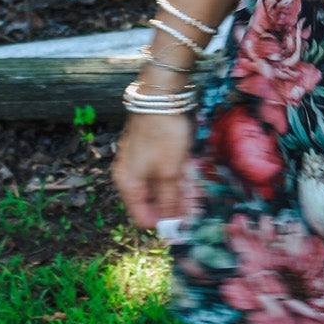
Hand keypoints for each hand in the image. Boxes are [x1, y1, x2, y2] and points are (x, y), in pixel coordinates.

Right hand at [112, 111, 193, 231]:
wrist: (160, 96)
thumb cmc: (162, 136)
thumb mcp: (169, 172)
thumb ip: (169, 201)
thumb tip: (170, 227)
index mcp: (128, 185)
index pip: (142, 218)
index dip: (163, 224)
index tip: (185, 224)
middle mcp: (129, 176)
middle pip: (151, 202)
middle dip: (173, 207)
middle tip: (195, 207)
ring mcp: (138, 161)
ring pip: (157, 186)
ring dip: (176, 191)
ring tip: (195, 191)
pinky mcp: (148, 149)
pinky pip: (160, 171)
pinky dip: (174, 176)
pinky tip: (188, 173)